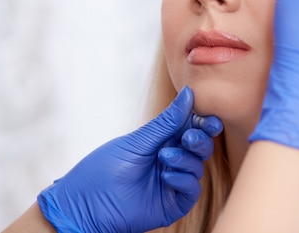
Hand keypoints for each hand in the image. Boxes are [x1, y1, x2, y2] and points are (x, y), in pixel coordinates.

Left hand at [37, 86, 222, 232]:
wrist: (87, 204)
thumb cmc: (105, 169)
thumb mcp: (138, 141)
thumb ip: (167, 121)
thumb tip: (188, 93)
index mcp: (162, 141)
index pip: (191, 128)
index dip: (204, 123)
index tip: (211, 120)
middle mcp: (171, 160)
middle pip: (200, 147)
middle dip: (199, 140)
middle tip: (188, 138)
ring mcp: (173, 182)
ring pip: (198, 167)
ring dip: (185, 159)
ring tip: (163, 157)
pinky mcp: (173, 203)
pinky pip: (192, 190)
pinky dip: (184, 180)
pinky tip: (167, 176)